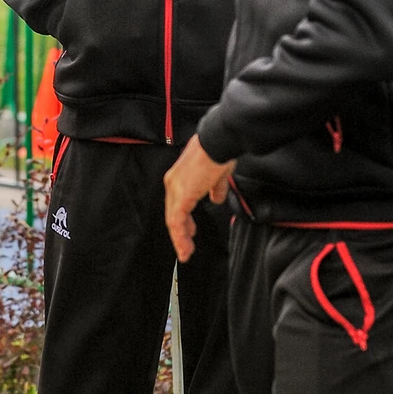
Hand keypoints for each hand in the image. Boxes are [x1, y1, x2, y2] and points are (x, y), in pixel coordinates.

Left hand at [164, 138, 235, 262]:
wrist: (219, 141)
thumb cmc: (220, 152)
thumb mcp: (217, 175)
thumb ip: (215, 188)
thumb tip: (216, 199)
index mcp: (180, 176)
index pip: (177, 203)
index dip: (183, 220)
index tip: (190, 232)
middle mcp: (173, 182)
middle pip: (172, 212)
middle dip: (180, 232)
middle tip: (186, 246)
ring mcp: (175, 188)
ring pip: (173, 219)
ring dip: (179, 238)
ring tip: (185, 252)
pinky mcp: (181, 195)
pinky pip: (177, 221)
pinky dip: (180, 236)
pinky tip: (186, 246)